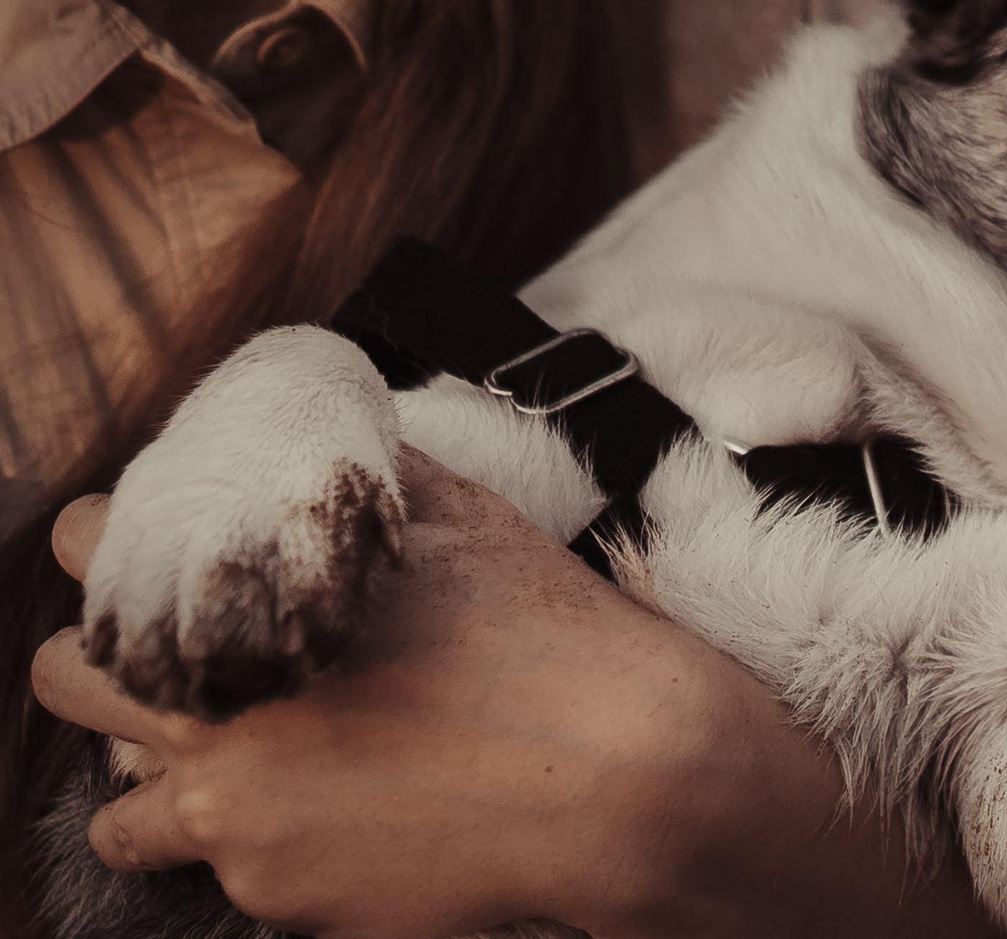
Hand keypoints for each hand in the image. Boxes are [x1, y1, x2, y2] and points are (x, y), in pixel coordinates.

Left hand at [33, 448, 994, 938]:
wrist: (624, 781)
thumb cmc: (553, 642)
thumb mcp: (466, 520)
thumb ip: (372, 475)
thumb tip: (331, 429)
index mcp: (243, 610)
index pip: (92, 547)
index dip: (111, 539)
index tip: (140, 547)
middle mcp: (210, 723)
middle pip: (69, 682)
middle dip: (102, 660)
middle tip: (170, 655)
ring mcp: (238, 828)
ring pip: (126, 811)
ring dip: (169, 775)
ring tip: (256, 752)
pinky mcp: (283, 904)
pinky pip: (226, 873)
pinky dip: (266, 841)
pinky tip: (348, 806)